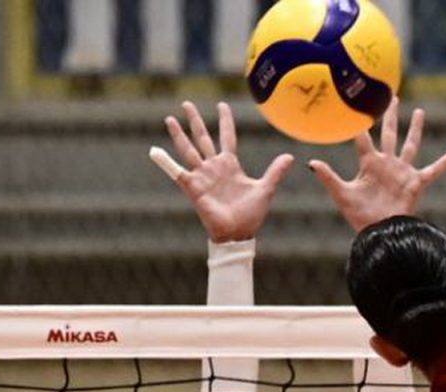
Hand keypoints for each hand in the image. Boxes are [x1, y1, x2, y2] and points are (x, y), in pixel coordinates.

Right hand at [150, 101, 294, 243]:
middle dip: (195, 120)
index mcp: (231, 165)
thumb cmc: (251, 215)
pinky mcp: (193, 187)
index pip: (227, 136)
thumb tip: (290, 156)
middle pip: (203, 137)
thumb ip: (275, 171)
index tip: (222, 105)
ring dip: (179, 134)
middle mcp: (214, 167)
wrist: (237, 234)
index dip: (225, 121)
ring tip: (169, 119)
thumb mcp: (265, 189)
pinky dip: (165, 162)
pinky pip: (176, 172)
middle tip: (187, 103)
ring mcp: (202, 176)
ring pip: (188, 149)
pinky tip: (154, 151)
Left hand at [310, 98, 445, 232]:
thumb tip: (311, 162)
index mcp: (369, 164)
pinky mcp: (415, 183)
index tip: (357, 106)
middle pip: (389, 134)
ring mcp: (402, 172)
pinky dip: (444, 163)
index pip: (363, 139)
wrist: (380, 232)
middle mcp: (387, 164)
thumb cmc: (360, 216)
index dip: (359, 124)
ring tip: (419, 112)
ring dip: (415, 129)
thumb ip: (328, 177)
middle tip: (392, 98)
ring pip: (410, 145)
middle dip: (390, 117)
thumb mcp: (341, 194)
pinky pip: (433, 171)